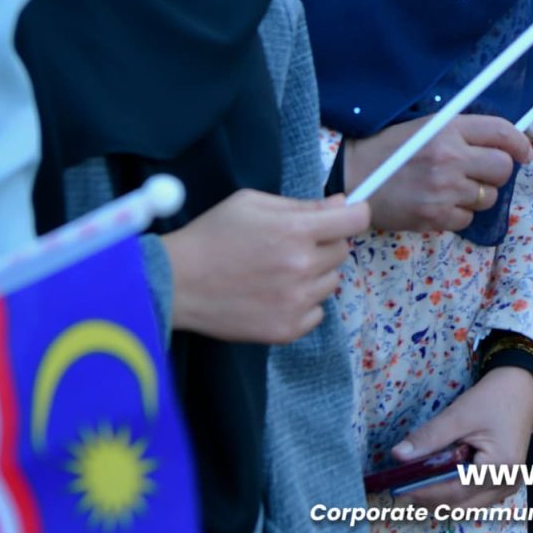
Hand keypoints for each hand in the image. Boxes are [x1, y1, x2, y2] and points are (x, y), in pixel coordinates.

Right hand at [162, 190, 369, 344]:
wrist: (176, 282)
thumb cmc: (212, 235)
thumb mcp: (252, 203)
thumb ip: (301, 204)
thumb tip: (341, 204)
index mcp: (295, 230)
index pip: (356, 220)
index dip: (354, 214)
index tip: (345, 216)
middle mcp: (302, 266)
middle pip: (342, 251)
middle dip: (324, 244)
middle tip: (291, 245)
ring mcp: (296, 301)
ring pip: (332, 282)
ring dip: (314, 274)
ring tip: (279, 272)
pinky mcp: (287, 329)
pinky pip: (317, 313)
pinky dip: (303, 304)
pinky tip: (276, 295)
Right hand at [344, 115, 531, 233]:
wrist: (351, 177)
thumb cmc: (388, 150)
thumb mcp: (425, 128)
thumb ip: (462, 133)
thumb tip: (502, 145)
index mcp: (448, 129)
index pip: (501, 132)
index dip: (520, 144)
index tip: (524, 153)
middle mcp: (450, 157)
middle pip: (502, 169)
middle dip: (497, 173)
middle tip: (480, 174)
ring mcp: (443, 189)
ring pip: (487, 198)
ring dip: (476, 196)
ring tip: (451, 189)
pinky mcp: (434, 216)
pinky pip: (467, 220)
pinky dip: (457, 215)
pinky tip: (437, 204)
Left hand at [390, 366, 532, 508]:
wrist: (520, 388)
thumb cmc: (493, 398)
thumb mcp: (459, 415)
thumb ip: (429, 437)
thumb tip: (398, 455)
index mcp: (500, 467)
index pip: (455, 491)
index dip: (425, 492)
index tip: (399, 488)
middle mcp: (507, 483)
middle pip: (461, 506)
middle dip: (431, 500)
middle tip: (404, 488)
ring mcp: (508, 486)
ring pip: (467, 508)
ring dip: (442, 500)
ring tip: (418, 485)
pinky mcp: (505, 483)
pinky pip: (476, 499)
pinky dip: (456, 495)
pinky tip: (440, 482)